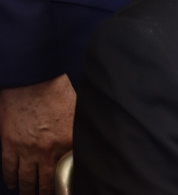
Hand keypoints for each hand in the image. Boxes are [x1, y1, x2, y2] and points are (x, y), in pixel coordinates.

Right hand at [0, 75, 75, 194]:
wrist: (32, 80)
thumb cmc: (57, 92)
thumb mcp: (77, 112)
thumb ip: (78, 132)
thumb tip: (82, 143)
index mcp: (68, 142)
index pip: (70, 170)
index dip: (68, 182)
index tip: (67, 188)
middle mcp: (48, 151)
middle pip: (46, 182)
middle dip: (46, 193)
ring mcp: (26, 150)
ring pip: (26, 180)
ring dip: (27, 191)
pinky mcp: (9, 145)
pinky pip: (8, 169)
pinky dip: (10, 179)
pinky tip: (12, 184)